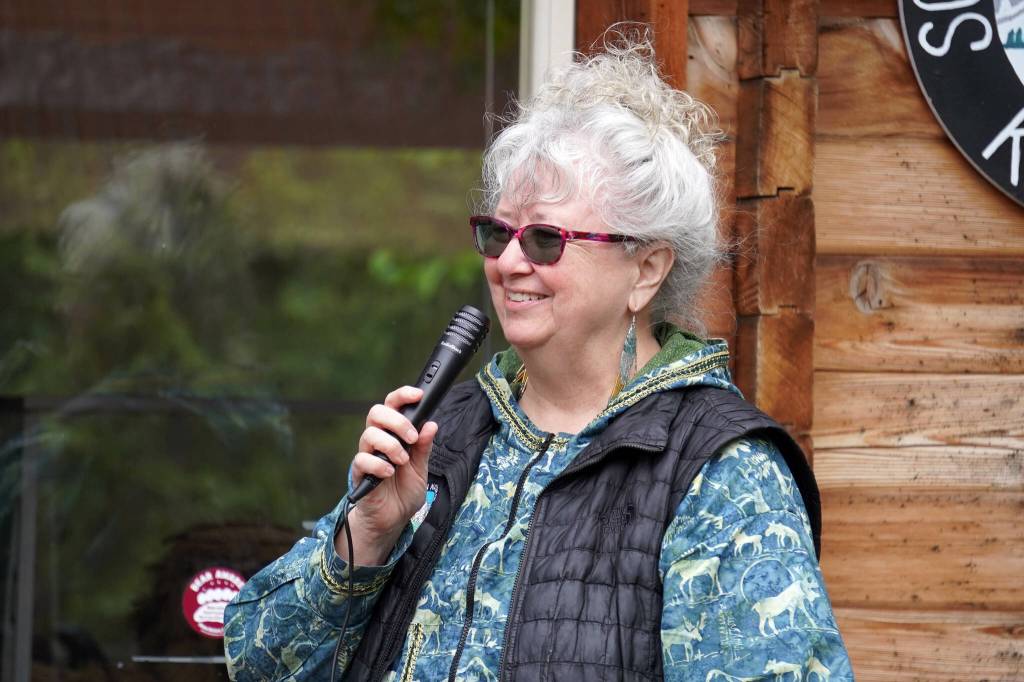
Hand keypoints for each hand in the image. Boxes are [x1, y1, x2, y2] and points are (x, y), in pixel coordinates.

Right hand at [337, 386, 437, 564]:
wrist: (392, 519)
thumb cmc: (404, 491)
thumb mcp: (421, 468)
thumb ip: (424, 447)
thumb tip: (431, 424)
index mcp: (394, 435)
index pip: (393, 406)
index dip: (403, 395)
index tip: (418, 395)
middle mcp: (379, 441)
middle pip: (376, 412)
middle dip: (396, 421)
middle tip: (412, 437)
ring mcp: (367, 455)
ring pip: (369, 434)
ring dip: (390, 444)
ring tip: (402, 460)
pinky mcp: (359, 473)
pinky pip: (362, 460)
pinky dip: (379, 464)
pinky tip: (389, 472)